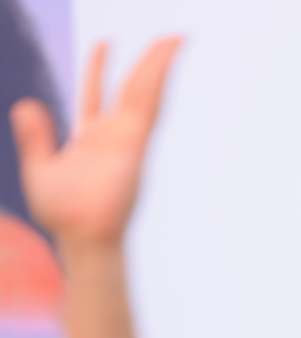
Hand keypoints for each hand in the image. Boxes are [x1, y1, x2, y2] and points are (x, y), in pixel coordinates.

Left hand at [10, 38, 182, 249]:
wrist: (81, 236)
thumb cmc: (63, 216)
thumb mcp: (39, 168)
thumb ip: (35, 137)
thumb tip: (25, 105)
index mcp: (90, 139)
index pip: (95, 95)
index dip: (97, 69)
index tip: (104, 43)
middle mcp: (113, 136)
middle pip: (130, 89)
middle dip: (145, 63)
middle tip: (164, 39)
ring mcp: (127, 139)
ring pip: (145, 91)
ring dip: (159, 63)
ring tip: (176, 38)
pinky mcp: (136, 142)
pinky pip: (147, 104)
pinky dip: (157, 79)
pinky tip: (166, 57)